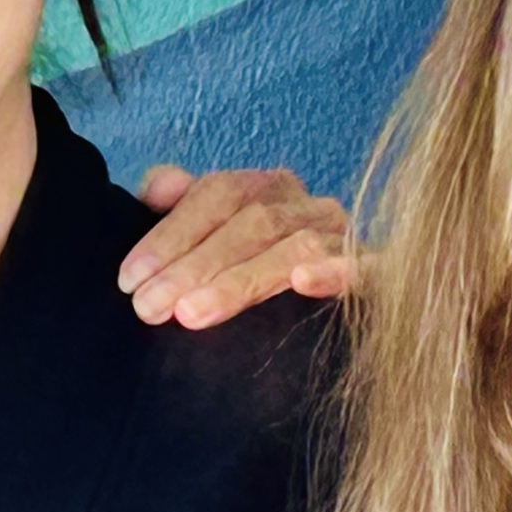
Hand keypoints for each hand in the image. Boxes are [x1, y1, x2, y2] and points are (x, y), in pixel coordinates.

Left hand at [117, 166, 352, 327]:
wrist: (341, 326)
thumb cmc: (259, 276)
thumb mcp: (214, 237)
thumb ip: (181, 208)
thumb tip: (156, 186)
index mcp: (270, 189)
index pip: (219, 193)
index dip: (171, 232)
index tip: (130, 278)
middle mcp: (310, 206)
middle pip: (253, 222)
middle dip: (195, 265)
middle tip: (149, 307)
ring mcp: (347, 238)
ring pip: (296, 248)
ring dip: (241, 280)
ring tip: (190, 314)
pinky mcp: (381, 274)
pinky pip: (368, 269)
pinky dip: (335, 272)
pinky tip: (304, 283)